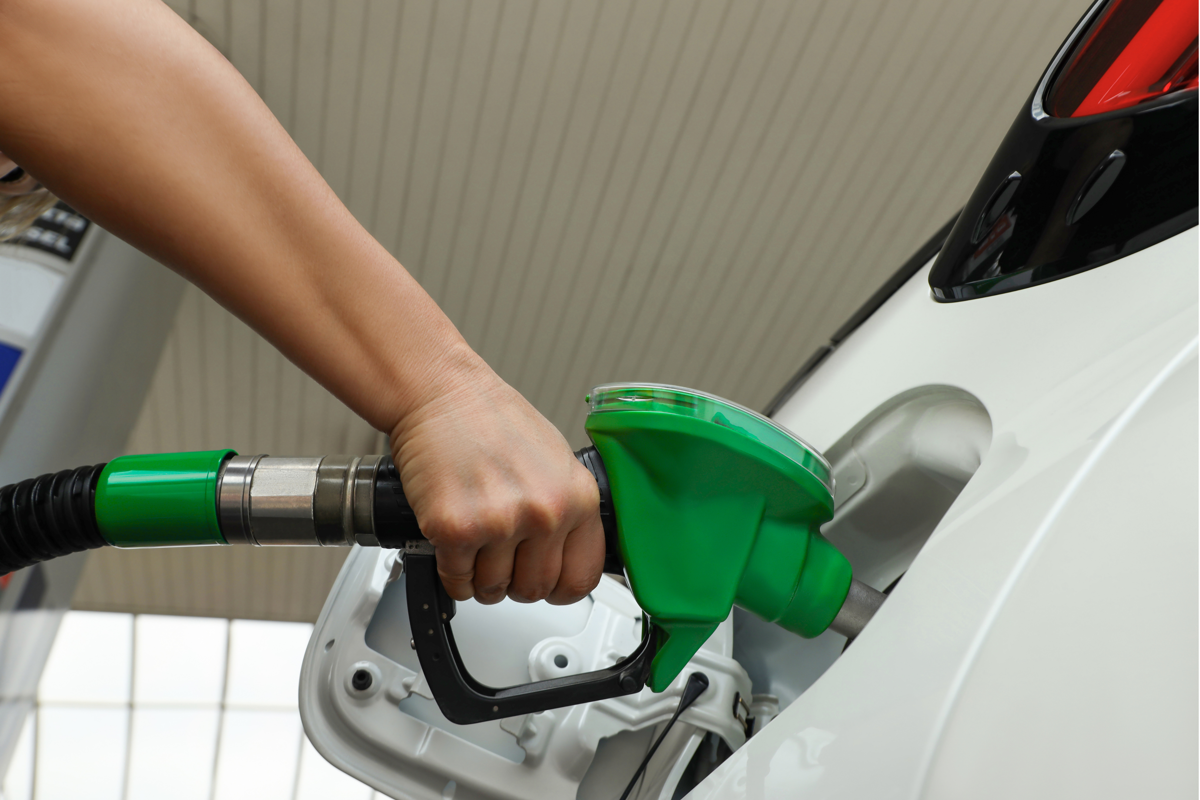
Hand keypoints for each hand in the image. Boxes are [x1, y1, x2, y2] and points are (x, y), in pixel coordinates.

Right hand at [390, 359, 604, 605]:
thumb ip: (565, 510)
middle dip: (514, 581)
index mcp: (577, 497)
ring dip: (480, 578)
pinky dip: (451, 573)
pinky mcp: (455, 529)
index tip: (545, 582)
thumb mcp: (555, 461)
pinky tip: (452, 545)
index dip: (558, 587)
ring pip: (493, 590)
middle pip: (534, 589)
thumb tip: (565, 555)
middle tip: (500, 558)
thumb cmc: (492, 420)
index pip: (581, 578)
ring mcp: (500, 522)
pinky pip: (457, 581)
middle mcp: (544, 513)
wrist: (442, 393)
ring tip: (475, 545)